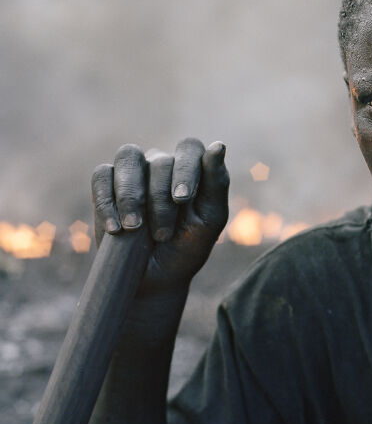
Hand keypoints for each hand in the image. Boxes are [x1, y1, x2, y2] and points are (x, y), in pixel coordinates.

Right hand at [91, 139, 228, 296]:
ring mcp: (133, 171)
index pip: (189, 148)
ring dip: (131, 194)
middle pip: (160, 160)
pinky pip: (102, 175)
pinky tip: (115, 228)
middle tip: (162, 234)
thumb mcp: (210, 219)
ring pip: (128, 156)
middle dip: (160, 198)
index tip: (182, 200)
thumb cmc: (188, 246)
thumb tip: (219, 145)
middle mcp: (162, 163)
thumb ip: (217, 182)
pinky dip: (107, 201)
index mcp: (191, 168)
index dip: (185, 170)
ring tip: (135, 227)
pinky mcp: (106, 185)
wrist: (155, 278)